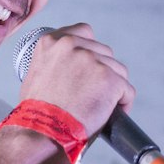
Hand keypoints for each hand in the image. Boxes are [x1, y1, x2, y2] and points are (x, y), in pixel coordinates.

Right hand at [16, 23, 134, 138]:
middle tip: (94, 93)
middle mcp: (72, 45)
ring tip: (102, 105)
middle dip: (103, 72)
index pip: (85, 32)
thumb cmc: (36, 111)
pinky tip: (113, 112)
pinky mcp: (109, 79)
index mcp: (52, 41)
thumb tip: (71, 66)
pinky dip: (123, 102)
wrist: (41, 131)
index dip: (91, 52)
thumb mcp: (36, 72)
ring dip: (113, 87)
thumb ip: (55, 60)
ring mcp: (92, 60)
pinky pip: (127, 90)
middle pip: (104, 52)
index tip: (89, 69)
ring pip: (118, 70)